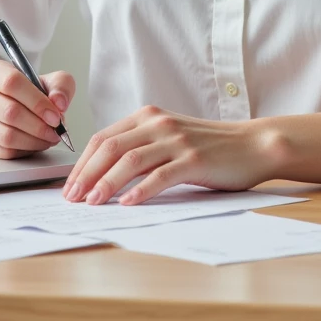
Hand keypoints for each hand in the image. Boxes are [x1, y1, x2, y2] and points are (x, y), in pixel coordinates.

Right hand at [0, 62, 75, 157]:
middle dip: (40, 126)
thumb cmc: (24, 92)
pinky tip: (34, 143)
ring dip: (34, 141)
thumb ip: (60, 86)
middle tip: (56, 131)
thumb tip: (59, 103)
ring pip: (6, 136)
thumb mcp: (46, 80)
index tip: (56, 115)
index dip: (37, 102)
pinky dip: (24, 151)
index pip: (12, 83)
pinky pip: (3, 152)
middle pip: (10, 113)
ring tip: (48, 138)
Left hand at [62, 105, 274, 205]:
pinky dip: (141, 190)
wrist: (252, 145)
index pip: (102, 138)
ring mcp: (177, 140)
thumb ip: (140, 148)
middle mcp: (158, 123)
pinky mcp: (194, 159)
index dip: (81, 164)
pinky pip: (161, 175)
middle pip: (110, 148)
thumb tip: (103, 175)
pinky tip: (128, 203)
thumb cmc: (209, 147)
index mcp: (147, 116)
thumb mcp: (169, 138)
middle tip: (72, 198)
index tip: (69, 187)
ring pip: (130, 160)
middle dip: (86, 175)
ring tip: (93, 203)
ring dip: (107, 183)